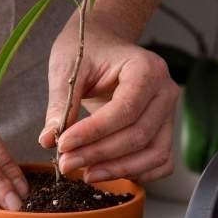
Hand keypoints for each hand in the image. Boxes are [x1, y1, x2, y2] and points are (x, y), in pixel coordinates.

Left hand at [39, 16, 178, 182]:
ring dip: (119, 169)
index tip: (64, 144)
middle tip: (67, 164)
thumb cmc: (87, 50)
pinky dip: (138, 172)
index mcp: (146, 68)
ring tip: (85, 174)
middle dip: (100, 154)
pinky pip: (160, 160)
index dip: (94, 132)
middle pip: (139, 135)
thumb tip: (49, 140)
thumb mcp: (67, 67)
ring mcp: (168, 112)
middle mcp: (165, 90)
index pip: (125, 109)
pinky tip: (108, 172)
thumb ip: (60, 103)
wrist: (104, 43)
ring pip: (154, 153)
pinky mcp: (164, 129)